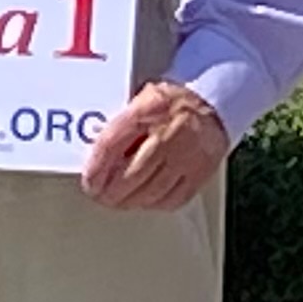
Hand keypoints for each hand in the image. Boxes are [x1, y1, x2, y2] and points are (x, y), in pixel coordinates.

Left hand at [81, 79, 227, 210]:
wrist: (213, 104)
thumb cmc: (172, 103)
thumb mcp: (141, 98)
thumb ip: (120, 124)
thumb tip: (94, 154)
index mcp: (148, 111)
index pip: (112, 144)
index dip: (96, 169)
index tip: (89, 182)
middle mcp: (169, 134)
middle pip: (131, 174)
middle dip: (110, 192)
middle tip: (100, 195)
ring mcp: (186, 156)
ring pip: (150, 192)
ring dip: (129, 201)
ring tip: (118, 201)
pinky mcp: (199, 173)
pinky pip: (173, 199)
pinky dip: (154, 203)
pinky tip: (144, 200)